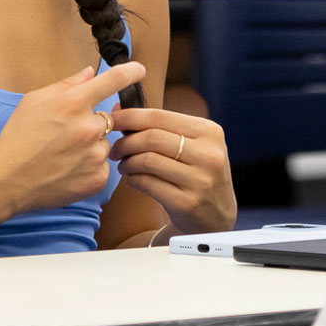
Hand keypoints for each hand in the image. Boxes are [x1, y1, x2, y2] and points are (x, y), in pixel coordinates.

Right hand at [0, 62, 147, 215]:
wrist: (8, 179)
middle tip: (66, 135)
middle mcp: (90, 127)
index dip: (130, 72)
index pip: (113, 80)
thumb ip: (66, 85)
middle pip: (107, 118)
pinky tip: (67, 169)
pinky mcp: (97, 178)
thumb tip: (90, 74)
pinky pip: (102, 166)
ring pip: (104, 144)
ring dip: (90, 147)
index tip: (138, 70)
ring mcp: (95, 155)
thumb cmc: (17, 137)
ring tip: (63, 155)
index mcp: (73, 103)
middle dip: (91, 123)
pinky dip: (89, 167)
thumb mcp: (34, 101)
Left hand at [108, 109, 234, 234]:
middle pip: (151, 138)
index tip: (110, 120)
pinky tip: (133, 179)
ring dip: (127, 162)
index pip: (159, 116)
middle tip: (114, 150)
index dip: (128, 117)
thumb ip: (158, 126)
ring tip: (123, 165)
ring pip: (147, 160)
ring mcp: (201, 180)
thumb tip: (117, 109)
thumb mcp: (190, 145)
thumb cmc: (194, 172)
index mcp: (210, 132)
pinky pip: (147, 183)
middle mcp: (210, 155)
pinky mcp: (188, 203)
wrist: (215, 215)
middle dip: (125, 142)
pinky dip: (133, 179)